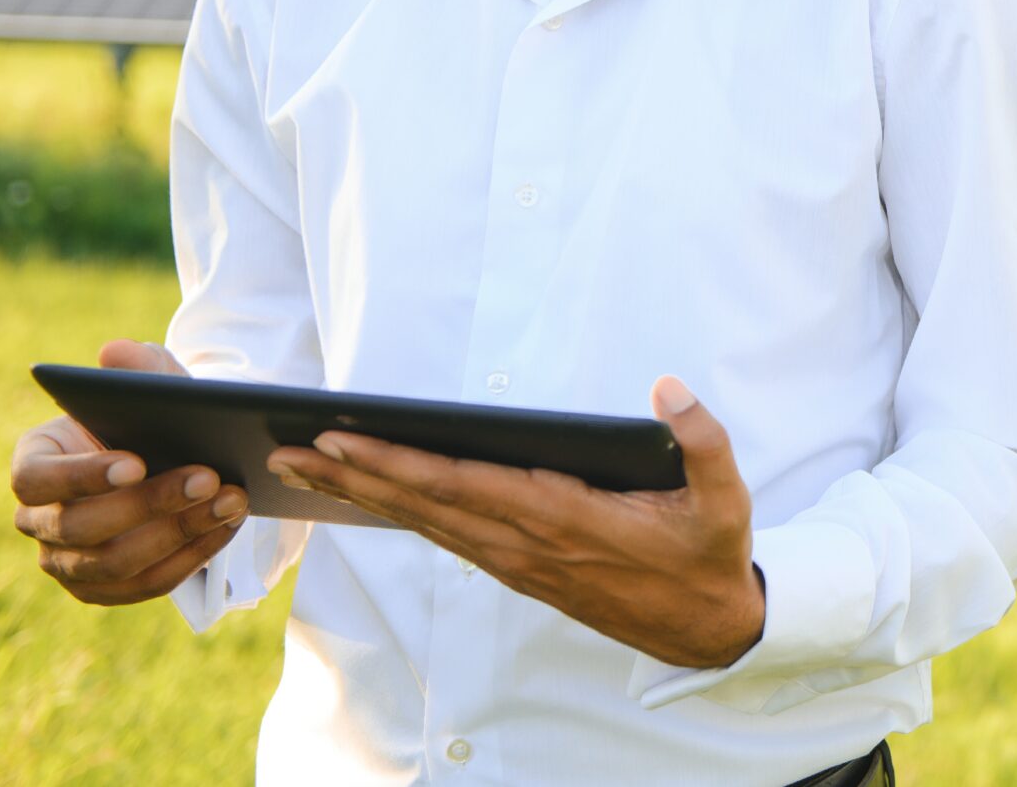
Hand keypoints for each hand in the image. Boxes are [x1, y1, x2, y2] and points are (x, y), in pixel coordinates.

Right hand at [11, 339, 249, 605]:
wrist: (171, 459)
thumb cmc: (149, 419)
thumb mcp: (151, 386)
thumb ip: (137, 368)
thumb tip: (115, 352)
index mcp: (33, 461)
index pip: (35, 479)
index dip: (82, 475)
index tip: (137, 462)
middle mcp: (36, 519)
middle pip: (79, 527)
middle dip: (149, 504)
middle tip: (208, 477)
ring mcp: (64, 561)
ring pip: (114, 563)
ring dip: (179, 533)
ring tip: (231, 501)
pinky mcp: (101, 589)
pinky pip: (144, 585)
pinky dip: (190, 558)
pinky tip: (226, 527)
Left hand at [266, 374, 764, 668]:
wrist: (708, 628)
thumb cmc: (710, 555)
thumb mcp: (726, 499)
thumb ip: (704, 439)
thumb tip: (669, 388)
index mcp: (571, 520)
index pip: (468, 486)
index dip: (402, 464)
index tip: (349, 439)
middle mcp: (533, 544)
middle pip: (428, 506)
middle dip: (356, 476)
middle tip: (291, 450)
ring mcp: (522, 563)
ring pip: (429, 525)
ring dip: (365, 496)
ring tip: (308, 467)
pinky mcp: (523, 571)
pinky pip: (449, 538)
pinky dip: (402, 513)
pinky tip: (370, 495)